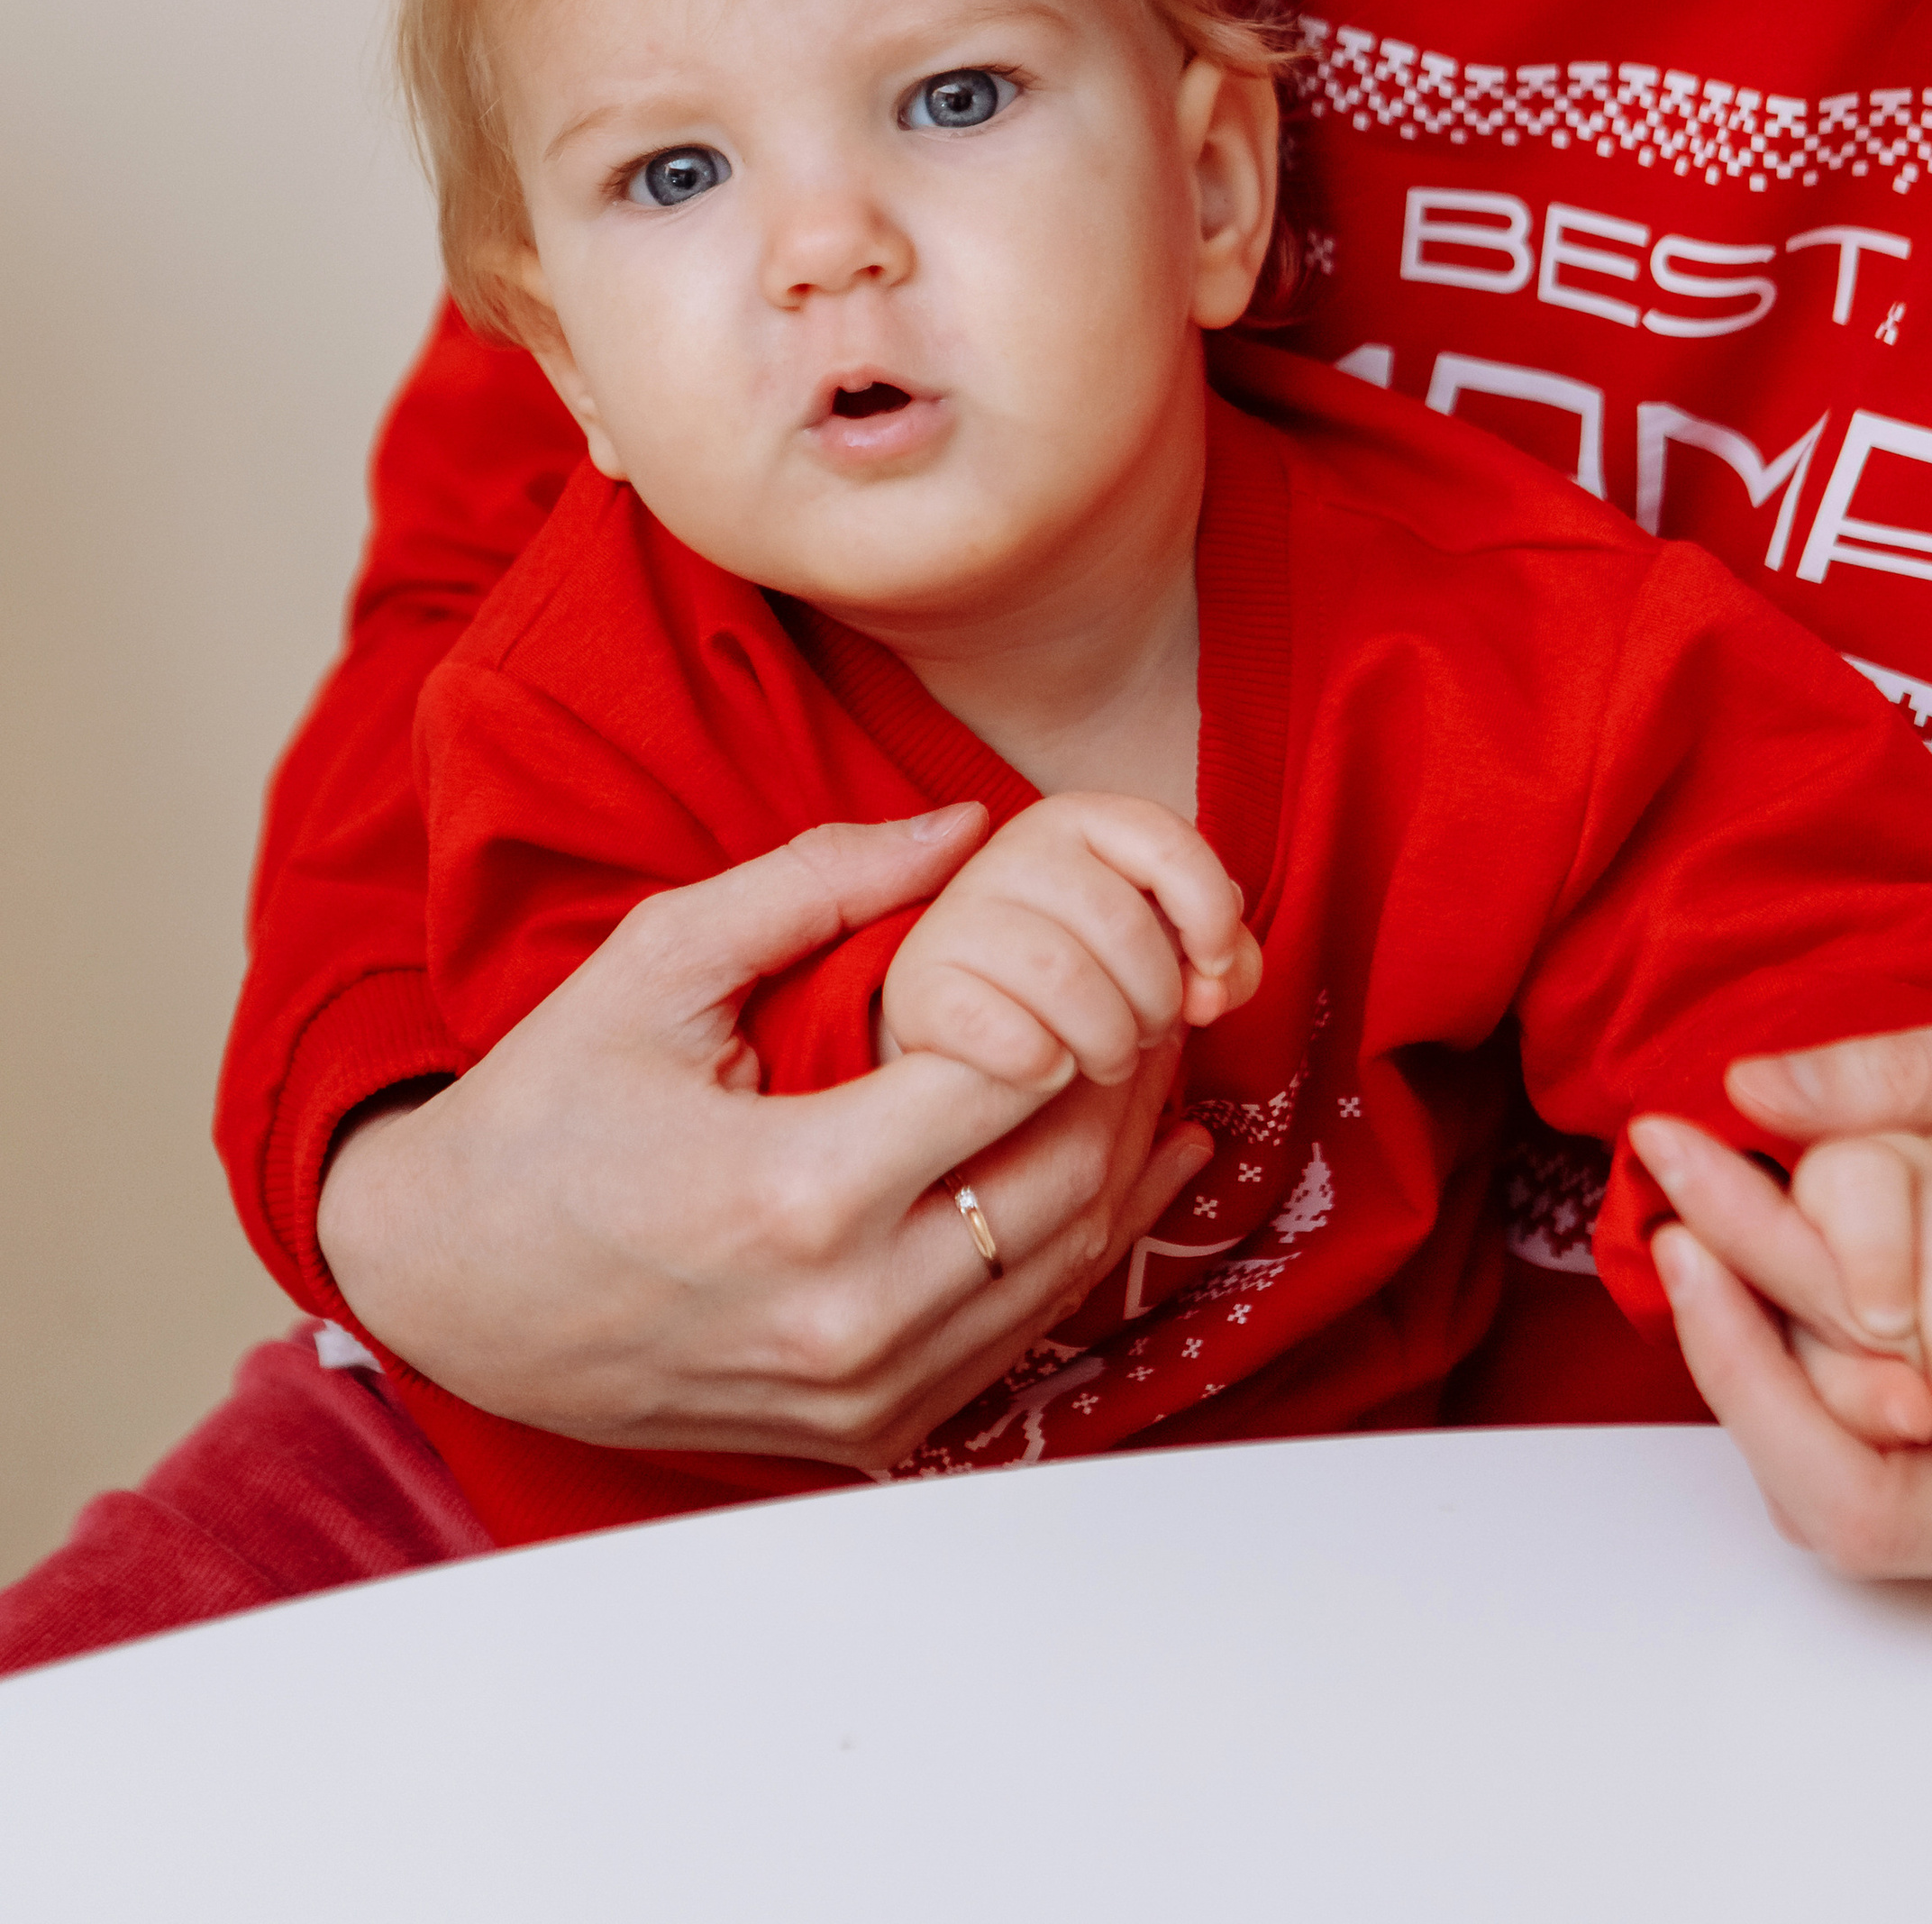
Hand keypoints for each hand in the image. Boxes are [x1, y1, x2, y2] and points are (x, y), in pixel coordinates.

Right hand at [317, 809, 1213, 1469]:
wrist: (445, 1286)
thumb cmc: (541, 1114)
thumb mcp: (656, 964)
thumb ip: (816, 881)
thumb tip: (960, 826)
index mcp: (798, 1192)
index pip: (1009, 1074)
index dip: (1069, 993)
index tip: (1085, 937)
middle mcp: (846, 1316)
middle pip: (1062, 1176)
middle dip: (1122, 1068)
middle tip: (1154, 986)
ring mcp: (860, 1395)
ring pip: (1063, 1268)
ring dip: (1125, 1158)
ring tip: (1151, 1058)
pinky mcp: (862, 1436)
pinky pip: (1017, 1339)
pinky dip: (1082, 1249)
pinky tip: (1126, 1169)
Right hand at [879, 792, 1261, 1087]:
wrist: (969, 1025)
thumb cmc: (1086, 981)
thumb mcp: (1160, 949)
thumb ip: (1218, 953)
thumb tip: (1212, 984)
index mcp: (1079, 820)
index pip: (1169, 842)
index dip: (1209, 915)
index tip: (1212, 978)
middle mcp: (1013, 849)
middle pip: (1127, 927)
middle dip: (1158, 1003)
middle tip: (1145, 1035)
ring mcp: (959, 912)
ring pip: (1069, 982)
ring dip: (1109, 1045)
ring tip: (1104, 1059)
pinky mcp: (920, 982)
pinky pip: (1011, 1036)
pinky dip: (1046, 1070)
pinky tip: (1047, 1072)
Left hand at [1644, 997, 1931, 1576]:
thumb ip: (1918, 1078)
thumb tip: (1754, 1089)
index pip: (1865, 1481)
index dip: (1746, 1363)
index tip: (1674, 1219)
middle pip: (1840, 1479)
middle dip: (1749, 1335)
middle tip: (1677, 1193)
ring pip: (1849, 1462)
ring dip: (1782, 1341)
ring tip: (1725, 1213)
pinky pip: (1890, 1431)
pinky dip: (1831, 1343)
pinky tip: (1795, 1250)